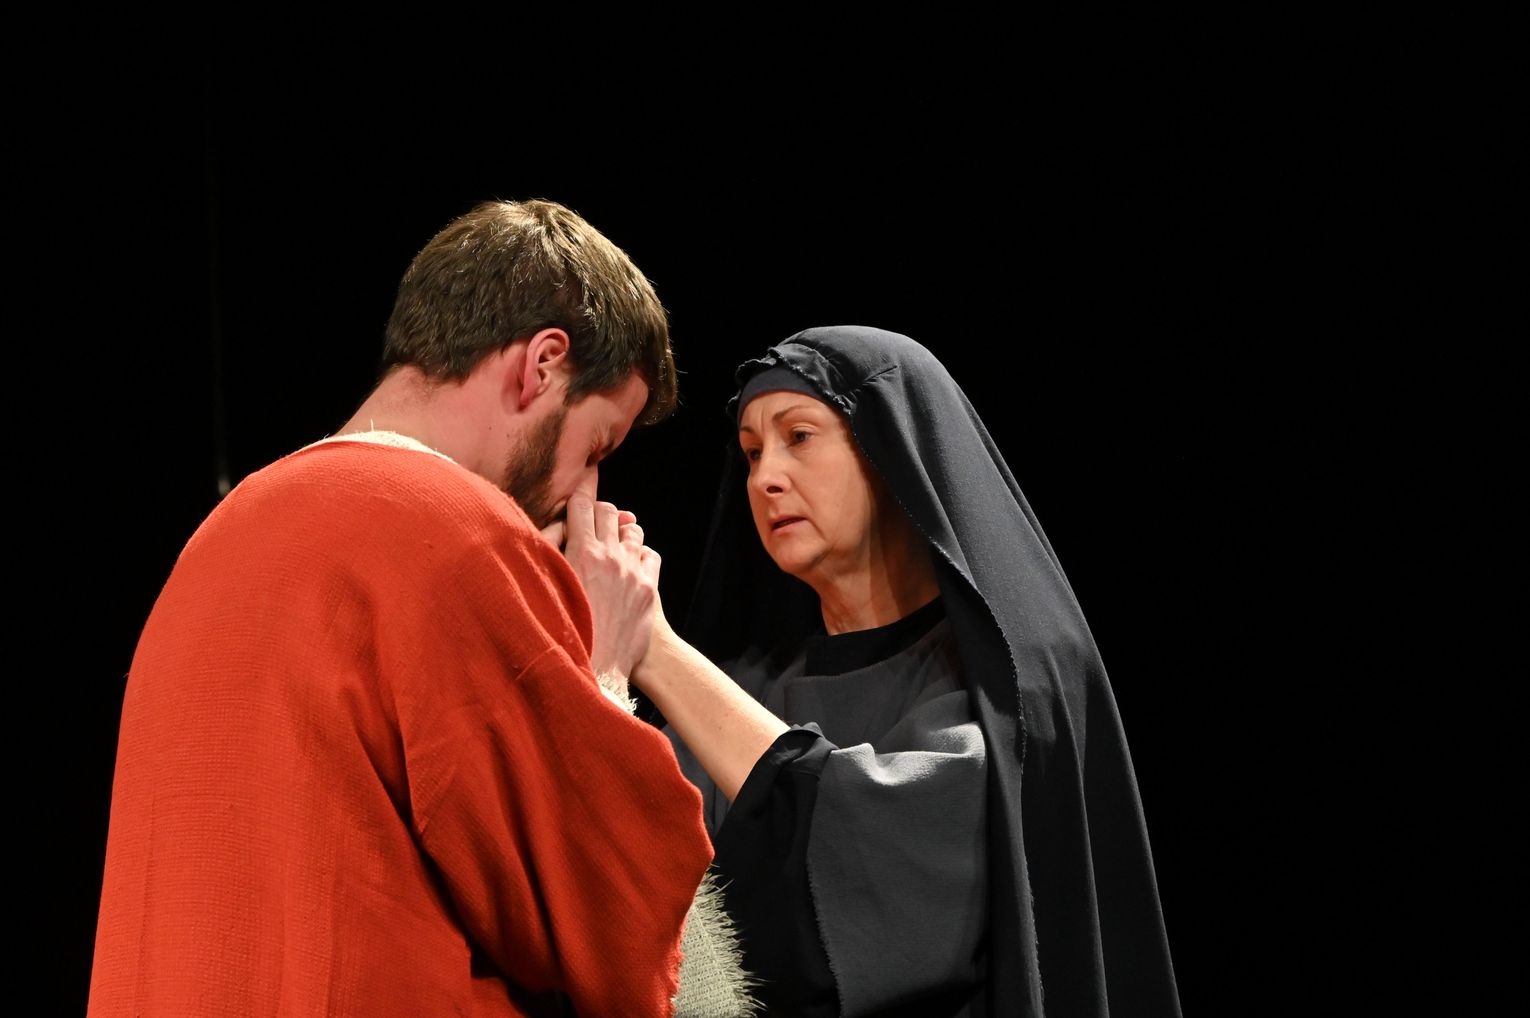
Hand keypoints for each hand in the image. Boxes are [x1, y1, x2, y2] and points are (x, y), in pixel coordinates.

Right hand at [561, 495, 661, 684]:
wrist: (595, 668)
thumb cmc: (561, 628)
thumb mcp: (546, 584)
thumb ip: (550, 548)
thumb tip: (563, 523)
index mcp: (581, 553)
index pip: (582, 505)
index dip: (578, 496)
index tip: (579, 493)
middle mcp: (611, 557)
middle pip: (609, 512)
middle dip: (599, 512)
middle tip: (591, 524)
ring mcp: (633, 571)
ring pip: (634, 531)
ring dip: (621, 533)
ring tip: (611, 546)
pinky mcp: (649, 588)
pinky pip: (650, 554)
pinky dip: (640, 555)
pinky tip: (630, 565)